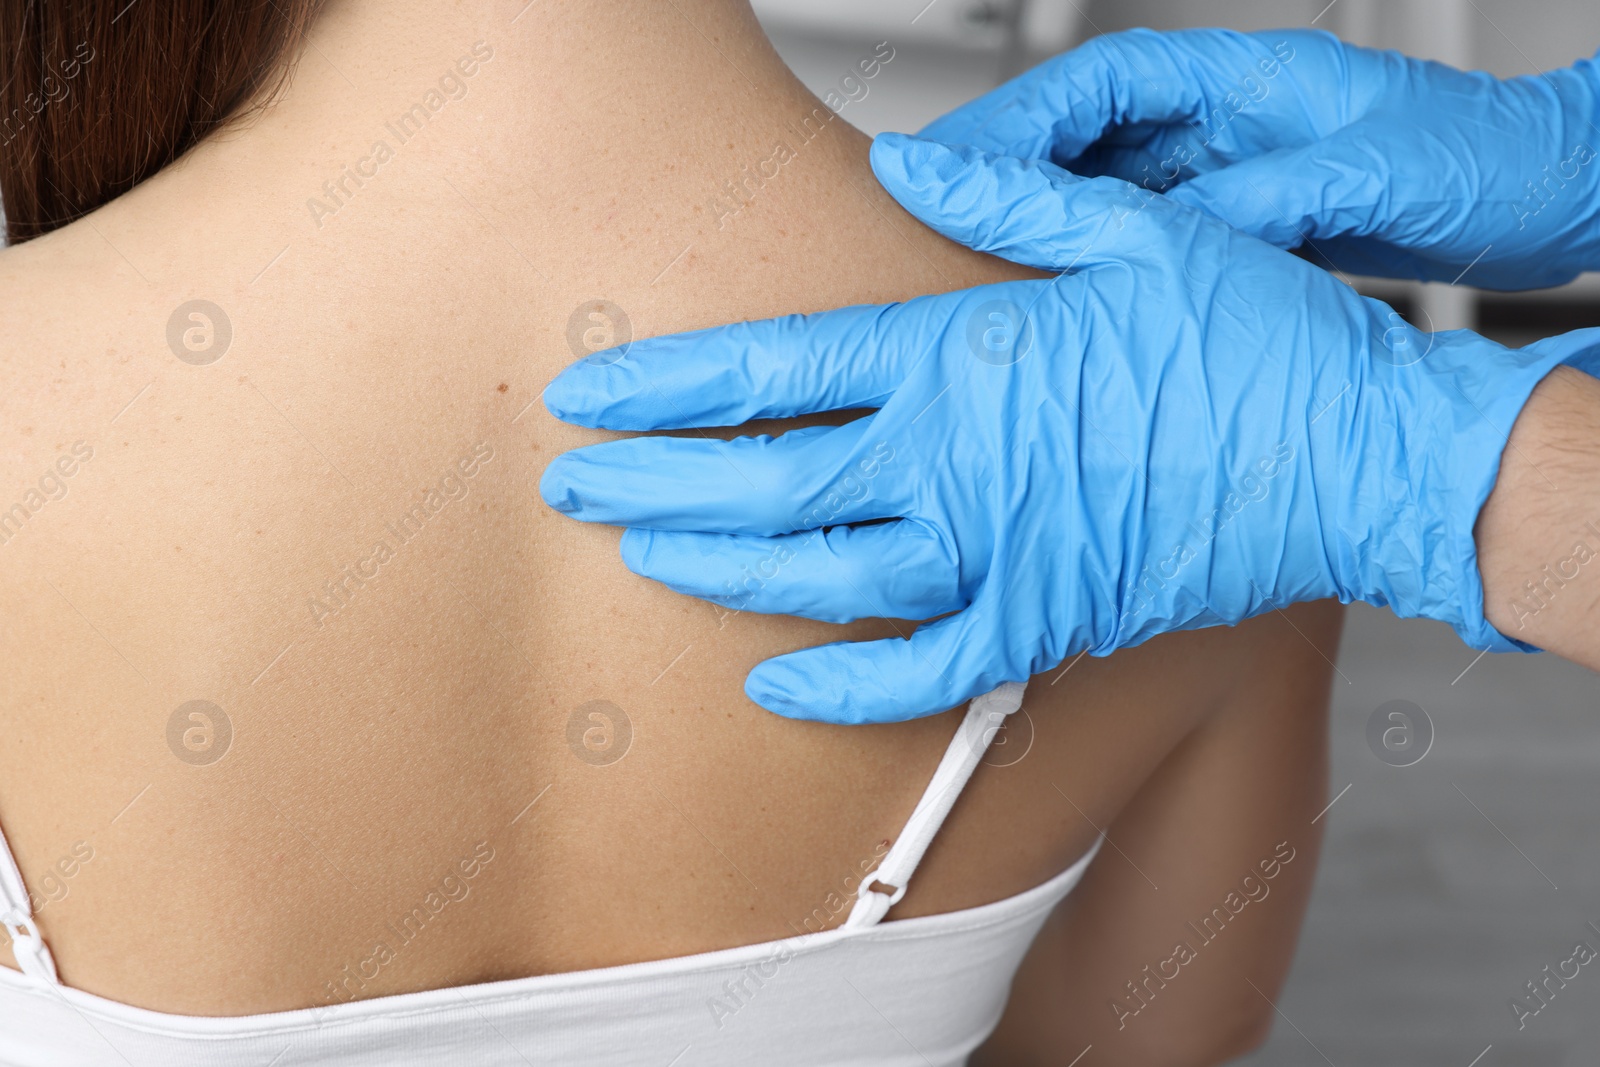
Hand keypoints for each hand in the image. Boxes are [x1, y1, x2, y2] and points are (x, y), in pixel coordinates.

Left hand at [539, 135, 1598, 723]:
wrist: (1358, 455)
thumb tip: (902, 157)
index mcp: (964, 356)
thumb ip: (1002, 197)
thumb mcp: (1132, 231)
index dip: (662, 386)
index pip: (770, 367)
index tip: (587, 398)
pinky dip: (838, 685)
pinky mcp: (1041, 623)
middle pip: (761, 478)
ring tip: (639, 554)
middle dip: (650, 481)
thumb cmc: (1254, 340)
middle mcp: (956, 462)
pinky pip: (915, 675)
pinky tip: (772, 682)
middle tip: (573, 484)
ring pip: (813, 574)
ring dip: (712, 567)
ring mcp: (993, 553)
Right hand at [923, 28, 1599, 289]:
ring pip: (1104, 192)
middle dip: (1004, 173)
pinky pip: (1143, 239)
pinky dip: (1095, 264)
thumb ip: (1265, 201)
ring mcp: (1228, 173)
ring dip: (1041, 225)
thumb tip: (1173, 235)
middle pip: (1083, 137)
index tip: (950, 161)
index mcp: (1249, 81)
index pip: (1102, 87)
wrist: (1550, 199)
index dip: (1016, 121)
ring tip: (975, 268)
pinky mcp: (1241, 223)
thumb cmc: (1484, 164)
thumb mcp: (1370, 179)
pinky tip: (1063, 300)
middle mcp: (1227, 122)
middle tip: (932, 218)